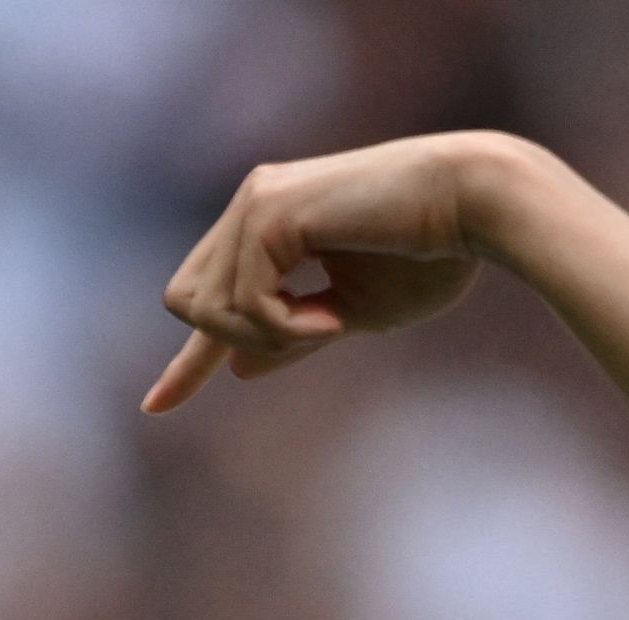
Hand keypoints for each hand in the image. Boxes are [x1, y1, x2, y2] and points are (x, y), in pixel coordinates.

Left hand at [145, 133, 531, 409]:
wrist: (473, 205)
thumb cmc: (432, 256)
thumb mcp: (354, 314)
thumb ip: (292, 336)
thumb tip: (236, 369)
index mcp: (270, 224)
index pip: (209, 298)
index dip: (187, 361)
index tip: (155, 407)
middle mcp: (252, 203)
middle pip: (189, 303)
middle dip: (238, 339)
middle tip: (317, 335)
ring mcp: (255, 202)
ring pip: (209, 309)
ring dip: (271, 335)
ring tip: (333, 321)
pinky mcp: (268, 212)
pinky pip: (246, 304)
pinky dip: (288, 328)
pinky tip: (335, 317)